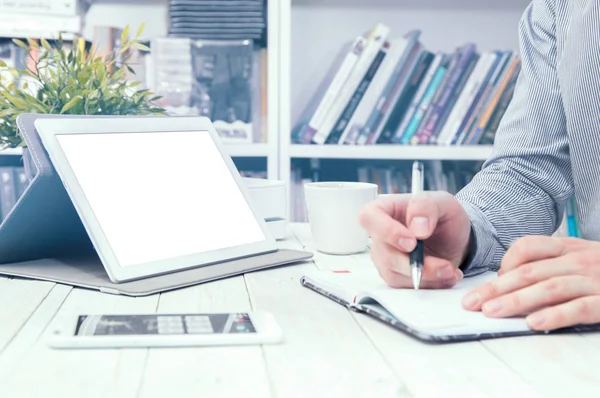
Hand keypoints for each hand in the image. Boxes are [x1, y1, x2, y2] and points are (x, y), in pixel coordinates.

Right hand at [358, 191, 469, 288]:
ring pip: (395, 274)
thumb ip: (426, 208)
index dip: (387, 231)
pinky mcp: (395, 275)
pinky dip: (431, 284)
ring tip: (449, 269)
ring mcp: (385, 257)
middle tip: (443, 265)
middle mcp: (379, 235)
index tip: (411, 242)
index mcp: (383, 210)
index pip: (369, 218)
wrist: (453, 238)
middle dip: (415, 264)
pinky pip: (407, 286)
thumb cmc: (442, 216)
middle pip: (385, 254)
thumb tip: (417, 228)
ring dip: (426, 276)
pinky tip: (446, 275)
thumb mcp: (442, 202)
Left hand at [462, 235, 599, 330]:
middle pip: (529, 271)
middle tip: (471, 303)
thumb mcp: (579, 258)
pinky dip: (555, 315)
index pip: (527, 247)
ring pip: (549, 287)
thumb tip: (507, 278)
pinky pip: (580, 308)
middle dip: (496, 288)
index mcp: (569, 247)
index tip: (488, 283)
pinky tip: (534, 324)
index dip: (504, 264)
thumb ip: (548, 264)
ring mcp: (596, 279)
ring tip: (492, 313)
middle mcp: (579, 259)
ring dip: (517, 301)